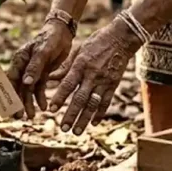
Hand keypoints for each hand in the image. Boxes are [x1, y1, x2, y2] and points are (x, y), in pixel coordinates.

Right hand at [8, 21, 74, 117]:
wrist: (62, 33)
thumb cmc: (50, 38)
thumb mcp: (43, 52)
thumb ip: (34, 67)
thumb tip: (25, 83)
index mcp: (19, 60)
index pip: (10, 80)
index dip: (8, 94)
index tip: (9, 108)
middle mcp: (23, 67)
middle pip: (17, 88)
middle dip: (17, 103)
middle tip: (18, 117)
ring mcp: (32, 71)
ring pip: (27, 90)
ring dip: (28, 103)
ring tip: (31, 116)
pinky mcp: (42, 74)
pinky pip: (38, 89)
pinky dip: (40, 98)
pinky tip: (44, 107)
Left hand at [49, 20, 142, 134]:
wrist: (121, 39)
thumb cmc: (96, 42)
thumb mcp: (78, 50)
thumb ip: (65, 66)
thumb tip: (50, 78)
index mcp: (81, 64)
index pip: (68, 84)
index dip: (59, 98)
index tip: (52, 110)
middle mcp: (92, 75)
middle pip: (80, 98)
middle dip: (71, 115)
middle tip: (63, 128)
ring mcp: (104, 81)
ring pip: (93, 104)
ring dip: (84, 119)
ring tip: (76, 132)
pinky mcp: (114, 84)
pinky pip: (106, 102)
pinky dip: (100, 114)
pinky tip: (94, 124)